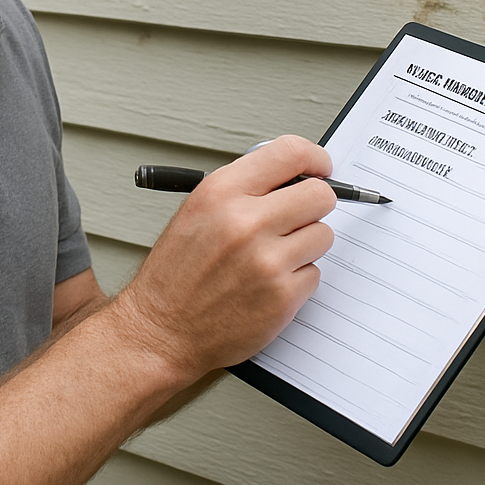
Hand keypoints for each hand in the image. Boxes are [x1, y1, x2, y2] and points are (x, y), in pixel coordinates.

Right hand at [112, 135, 335, 381]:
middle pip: (319, 194)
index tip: (320, 168)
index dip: (314, 158)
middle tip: (302, 215)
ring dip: (306, 244)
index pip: (290, 153)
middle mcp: (245, 222)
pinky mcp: (282, 297)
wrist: (161, 332)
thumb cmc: (178, 272)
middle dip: (316, 204)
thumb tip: (294, 175)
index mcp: (222, 192)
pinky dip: (297, 278)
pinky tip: (267, 284)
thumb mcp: (199, 210)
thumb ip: (245, 188)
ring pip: (322, 234)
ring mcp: (266, 261)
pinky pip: (314, 273)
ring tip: (273, 255)